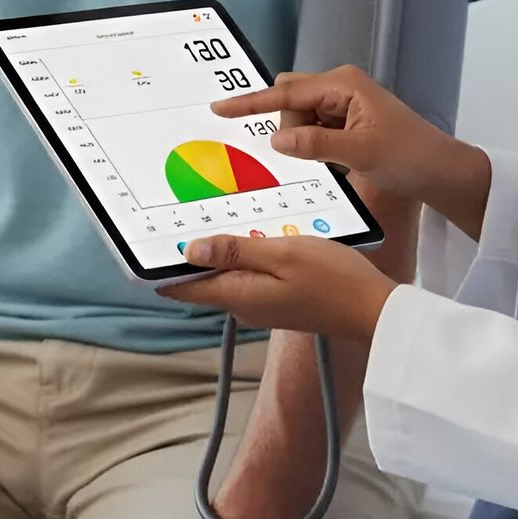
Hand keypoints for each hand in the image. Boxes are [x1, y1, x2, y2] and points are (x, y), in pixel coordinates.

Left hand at [157, 231, 397, 342]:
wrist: (372, 310)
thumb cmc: (333, 279)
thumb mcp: (283, 253)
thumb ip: (236, 251)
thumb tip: (189, 250)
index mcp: (238, 295)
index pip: (182, 286)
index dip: (160, 266)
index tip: (145, 239)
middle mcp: (242, 303)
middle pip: (202, 277)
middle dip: (190, 248)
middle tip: (180, 208)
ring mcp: (260, 302)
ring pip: (226, 272)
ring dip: (219, 246)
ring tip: (214, 209)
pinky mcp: (277, 297)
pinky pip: (248, 272)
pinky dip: (243, 251)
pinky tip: (254, 228)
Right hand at [213, 64, 484, 220]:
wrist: (441, 170)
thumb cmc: (409, 156)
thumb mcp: (360, 152)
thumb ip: (315, 143)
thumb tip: (276, 138)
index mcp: (343, 84)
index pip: (286, 92)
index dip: (252, 102)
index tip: (221, 108)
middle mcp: (341, 86)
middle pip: (291, 100)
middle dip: (287, 127)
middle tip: (304, 155)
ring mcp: (345, 103)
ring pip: (301, 117)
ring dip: (304, 140)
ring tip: (335, 161)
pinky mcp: (348, 120)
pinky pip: (315, 128)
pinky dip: (313, 144)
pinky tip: (330, 161)